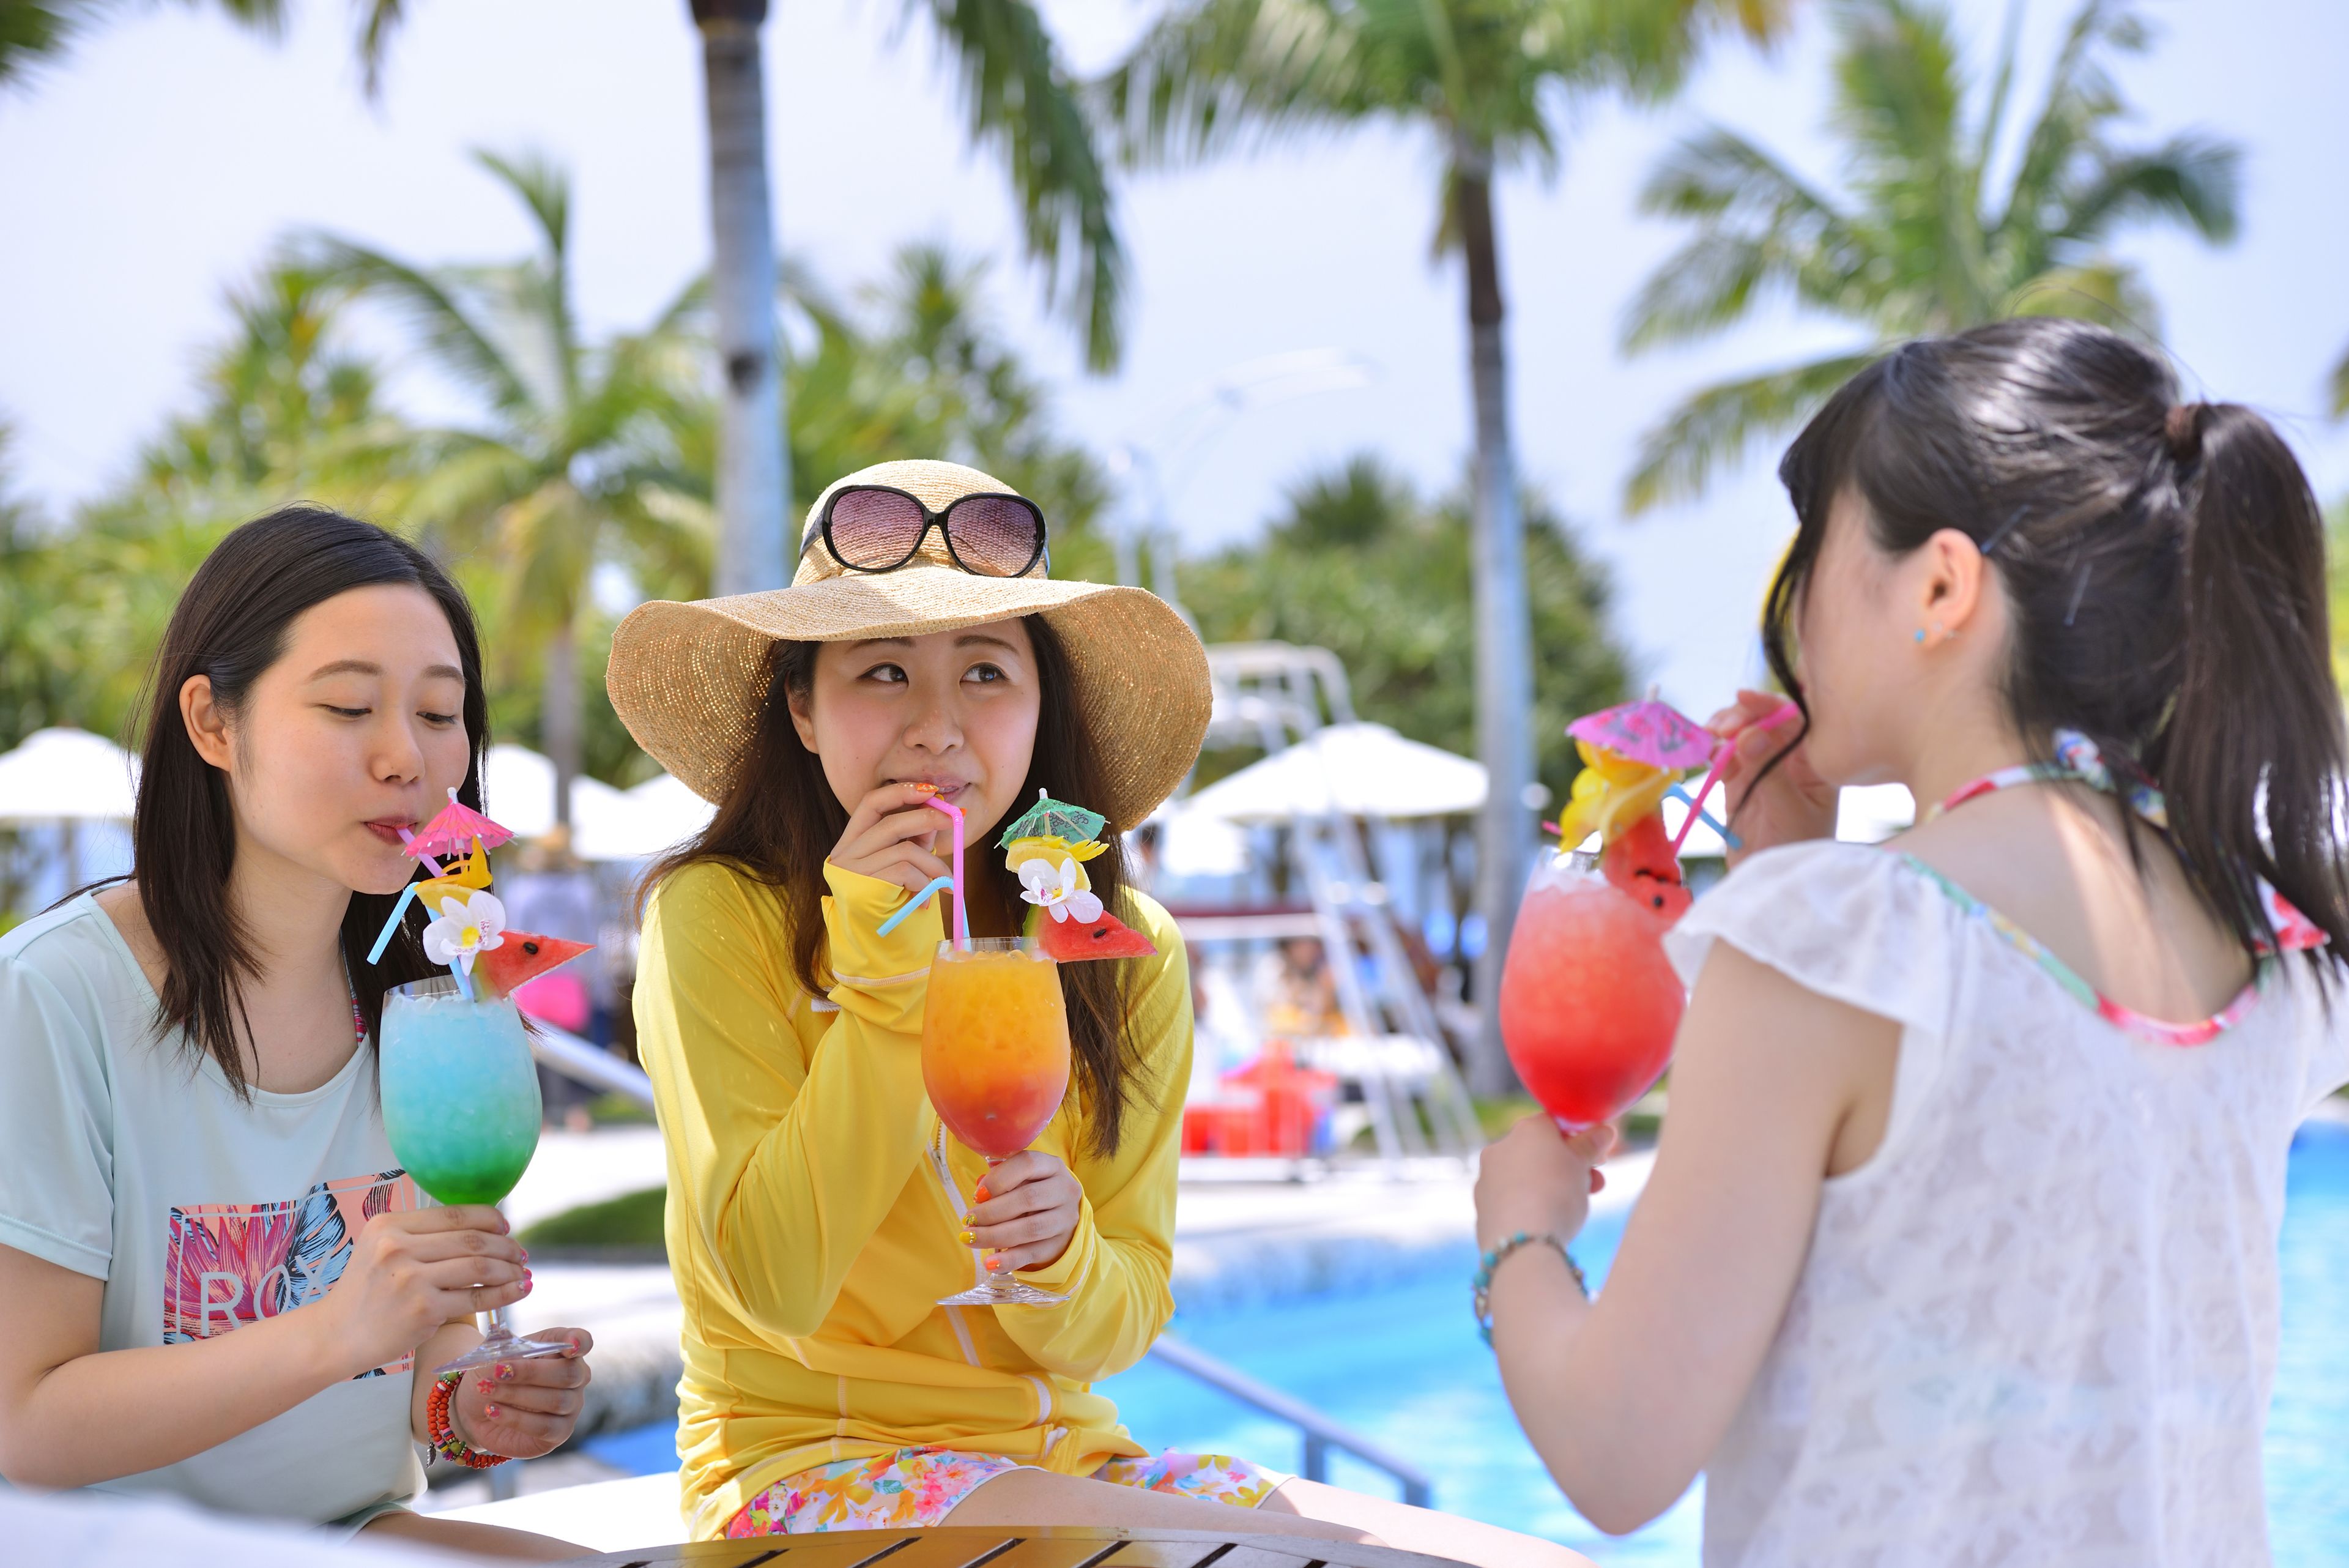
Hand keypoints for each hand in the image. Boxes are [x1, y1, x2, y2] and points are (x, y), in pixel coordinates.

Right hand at [304, 1207, 528, 1379]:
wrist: (337, 1335)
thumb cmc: (366, 1291)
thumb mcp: (381, 1249)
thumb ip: (421, 1235)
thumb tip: (481, 1227)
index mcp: (389, 1225)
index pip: (454, 1214)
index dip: (489, 1219)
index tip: (506, 1227)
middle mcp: (398, 1247)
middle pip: (472, 1239)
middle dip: (505, 1245)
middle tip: (519, 1253)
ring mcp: (411, 1279)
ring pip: (479, 1266)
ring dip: (509, 1269)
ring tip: (522, 1272)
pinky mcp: (423, 1310)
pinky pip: (476, 1297)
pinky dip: (504, 1293)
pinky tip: (518, 1290)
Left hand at [451, 1330, 594, 1458]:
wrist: (477, 1407)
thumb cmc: (493, 1374)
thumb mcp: (496, 1355)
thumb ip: (506, 1351)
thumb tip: (507, 1353)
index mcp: (563, 1350)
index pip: (582, 1342)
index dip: (579, 1342)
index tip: (570, 1345)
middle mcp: (575, 1378)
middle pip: (569, 1374)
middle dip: (531, 1372)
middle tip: (498, 1371)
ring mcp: (571, 1407)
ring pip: (555, 1401)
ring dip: (516, 1395)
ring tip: (487, 1390)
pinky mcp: (559, 1433)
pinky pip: (544, 1426)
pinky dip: (515, 1418)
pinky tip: (493, 1410)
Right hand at [828, 782, 952, 897]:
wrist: (875, 946)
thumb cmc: (889, 902)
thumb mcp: (902, 864)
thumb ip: (914, 839)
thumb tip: (938, 813)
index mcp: (851, 841)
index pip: (870, 802)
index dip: (899, 792)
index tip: (929, 791)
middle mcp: (845, 854)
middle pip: (890, 823)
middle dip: (927, 819)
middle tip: (955, 821)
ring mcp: (851, 872)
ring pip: (905, 851)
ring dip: (935, 865)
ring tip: (946, 882)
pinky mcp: (863, 890)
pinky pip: (906, 873)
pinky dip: (924, 884)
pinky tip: (925, 900)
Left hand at [965, 1150, 1081, 1275]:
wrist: (1060, 1217)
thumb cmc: (1032, 1192)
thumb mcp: (1021, 1179)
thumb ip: (1002, 1181)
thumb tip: (980, 1193)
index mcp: (1053, 1166)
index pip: (1027, 1164)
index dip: (998, 1179)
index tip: (977, 1195)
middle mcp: (1065, 1190)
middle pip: (1027, 1198)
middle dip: (991, 1211)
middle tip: (968, 1220)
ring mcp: (1065, 1219)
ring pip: (1030, 1228)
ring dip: (994, 1235)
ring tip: (970, 1238)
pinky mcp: (1060, 1244)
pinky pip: (1032, 1253)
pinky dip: (1009, 1259)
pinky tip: (990, 1263)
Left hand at [1474, 1117, 1616, 1253]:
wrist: (1522, 1242)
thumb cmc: (1557, 1196)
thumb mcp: (1582, 1167)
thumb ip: (1591, 1146)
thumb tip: (1604, 1131)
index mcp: (1527, 1129)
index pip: (1555, 1125)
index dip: (1579, 1141)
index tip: (1597, 1159)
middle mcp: (1501, 1147)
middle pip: (1540, 1151)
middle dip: (1568, 1167)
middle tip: (1593, 1185)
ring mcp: (1487, 1177)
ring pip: (1525, 1176)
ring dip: (1550, 1186)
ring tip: (1575, 1207)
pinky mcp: (1481, 1206)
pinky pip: (1513, 1199)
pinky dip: (1529, 1205)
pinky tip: (1544, 1221)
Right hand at [1705, 690, 1836, 866]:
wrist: (1771, 886)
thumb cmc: (1796, 852)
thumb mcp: (1788, 811)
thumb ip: (1768, 771)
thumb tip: (1749, 733)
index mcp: (1814, 763)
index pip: (1797, 719)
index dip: (1771, 703)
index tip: (1744, 697)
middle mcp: (1790, 760)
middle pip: (1765, 720)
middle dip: (1742, 715)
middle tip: (1722, 727)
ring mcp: (1762, 770)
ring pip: (1741, 734)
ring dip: (1723, 729)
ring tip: (1710, 736)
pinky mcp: (1738, 782)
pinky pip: (1723, 756)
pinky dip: (1711, 748)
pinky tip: (1703, 749)